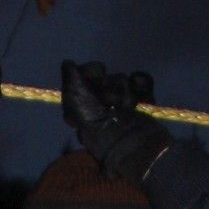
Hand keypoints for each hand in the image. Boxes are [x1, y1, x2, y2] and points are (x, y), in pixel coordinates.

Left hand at [60, 59, 170, 185]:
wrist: (135, 146)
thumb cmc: (102, 132)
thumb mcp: (79, 109)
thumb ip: (72, 84)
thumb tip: (67, 63)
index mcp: (83, 106)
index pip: (86, 76)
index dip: (91, 73)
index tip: (98, 76)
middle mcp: (101, 103)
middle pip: (105, 77)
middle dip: (110, 87)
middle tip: (111, 102)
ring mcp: (121, 102)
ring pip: (122, 79)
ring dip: (126, 93)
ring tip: (127, 108)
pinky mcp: (141, 102)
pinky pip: (140, 81)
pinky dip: (142, 86)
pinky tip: (141, 97)